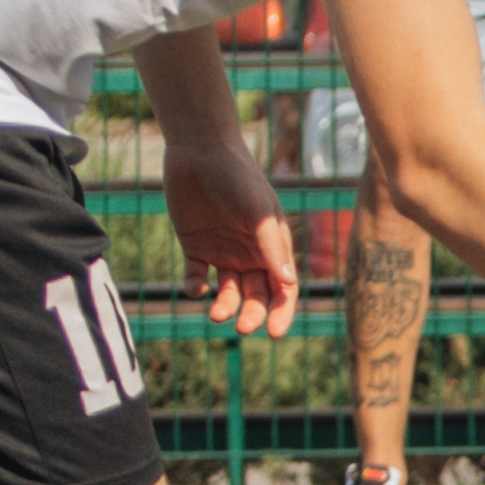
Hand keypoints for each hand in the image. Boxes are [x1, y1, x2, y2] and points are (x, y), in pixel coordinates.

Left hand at [161, 137, 298, 334]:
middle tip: (243, 327)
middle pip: (256, 295)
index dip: (281, 312)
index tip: (274, 333)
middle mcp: (250, 253)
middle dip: (252, 314)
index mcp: (273, 247)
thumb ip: (272, 246)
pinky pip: (197, 277)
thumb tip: (288, 283)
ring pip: (228, 291)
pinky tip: (196, 287)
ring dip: (225, 306)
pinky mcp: (195, 247)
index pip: (283, 288)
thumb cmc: (238, 178)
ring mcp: (222, 251)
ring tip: (215, 314)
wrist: (200, 151)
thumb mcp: (258, 212)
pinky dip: (196, 287)